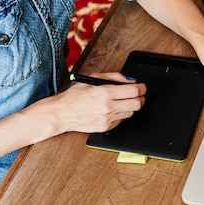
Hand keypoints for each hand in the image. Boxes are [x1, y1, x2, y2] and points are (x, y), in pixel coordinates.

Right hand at [28, 72, 146, 133]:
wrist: (62, 113)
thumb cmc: (74, 96)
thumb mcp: (92, 78)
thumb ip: (113, 77)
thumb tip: (129, 80)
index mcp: (105, 92)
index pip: (134, 91)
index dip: (142, 88)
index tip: (142, 87)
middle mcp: (108, 107)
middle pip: (138, 104)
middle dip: (141, 98)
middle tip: (138, 94)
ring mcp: (108, 119)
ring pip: (131, 113)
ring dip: (131, 106)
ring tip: (123, 101)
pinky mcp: (106, 127)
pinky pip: (122, 120)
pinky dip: (121, 114)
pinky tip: (113, 109)